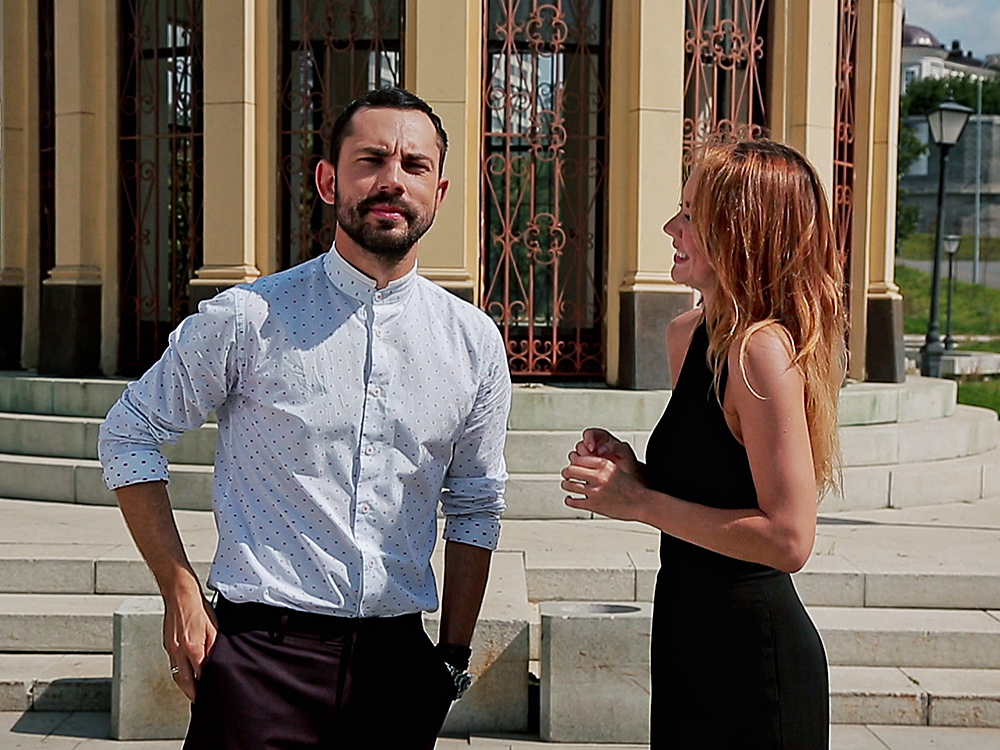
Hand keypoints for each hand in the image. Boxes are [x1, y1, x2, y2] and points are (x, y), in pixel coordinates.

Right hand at [162, 578, 217, 701]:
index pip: (199, 675)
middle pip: (185, 681)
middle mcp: (179, 651)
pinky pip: (173, 664)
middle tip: (199, 701)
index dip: (204, 686)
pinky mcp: (167, 645)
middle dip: (192, 693)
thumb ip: (213, 648)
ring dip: (185, 685)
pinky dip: (180, 673)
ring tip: (193, 691)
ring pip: (177, 674)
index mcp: (192, 647)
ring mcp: (171, 649)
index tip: (208, 694)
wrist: (180, 595)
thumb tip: (214, 663)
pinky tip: (186, 674)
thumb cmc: (199, 609)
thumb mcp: (213, 628)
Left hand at [561, 451, 648, 522]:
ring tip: (566, 485)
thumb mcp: (615, 469)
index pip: (578, 459)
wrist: (641, 502)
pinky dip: (569, 500)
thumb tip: (583, 464)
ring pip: (569, 485)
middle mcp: (598, 476)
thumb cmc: (630, 487)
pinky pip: (573, 501)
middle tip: (566, 475)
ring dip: (566, 485)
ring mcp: (594, 491)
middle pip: (570, 470)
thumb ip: (600, 466)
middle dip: (566, 473)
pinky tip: (570, 499)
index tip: (572, 464)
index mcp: (603, 465)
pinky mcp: (593, 505)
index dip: (573, 462)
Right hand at [573, 428, 639, 475]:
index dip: (588, 440)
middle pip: (580, 445)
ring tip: (590, 468)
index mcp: (601, 438)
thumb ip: (613, 447)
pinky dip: (580, 470)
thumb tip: (601, 449)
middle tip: (591, 460)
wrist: (629, 475)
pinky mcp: (586, 468)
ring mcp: (589, 458)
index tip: (592, 449)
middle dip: (584, 453)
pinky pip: (577, 467)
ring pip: (576, 456)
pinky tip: (588, 473)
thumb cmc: (628, 460)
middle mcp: (593, 446)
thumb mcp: (624, 450)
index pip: (589, 434)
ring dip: (580, 462)